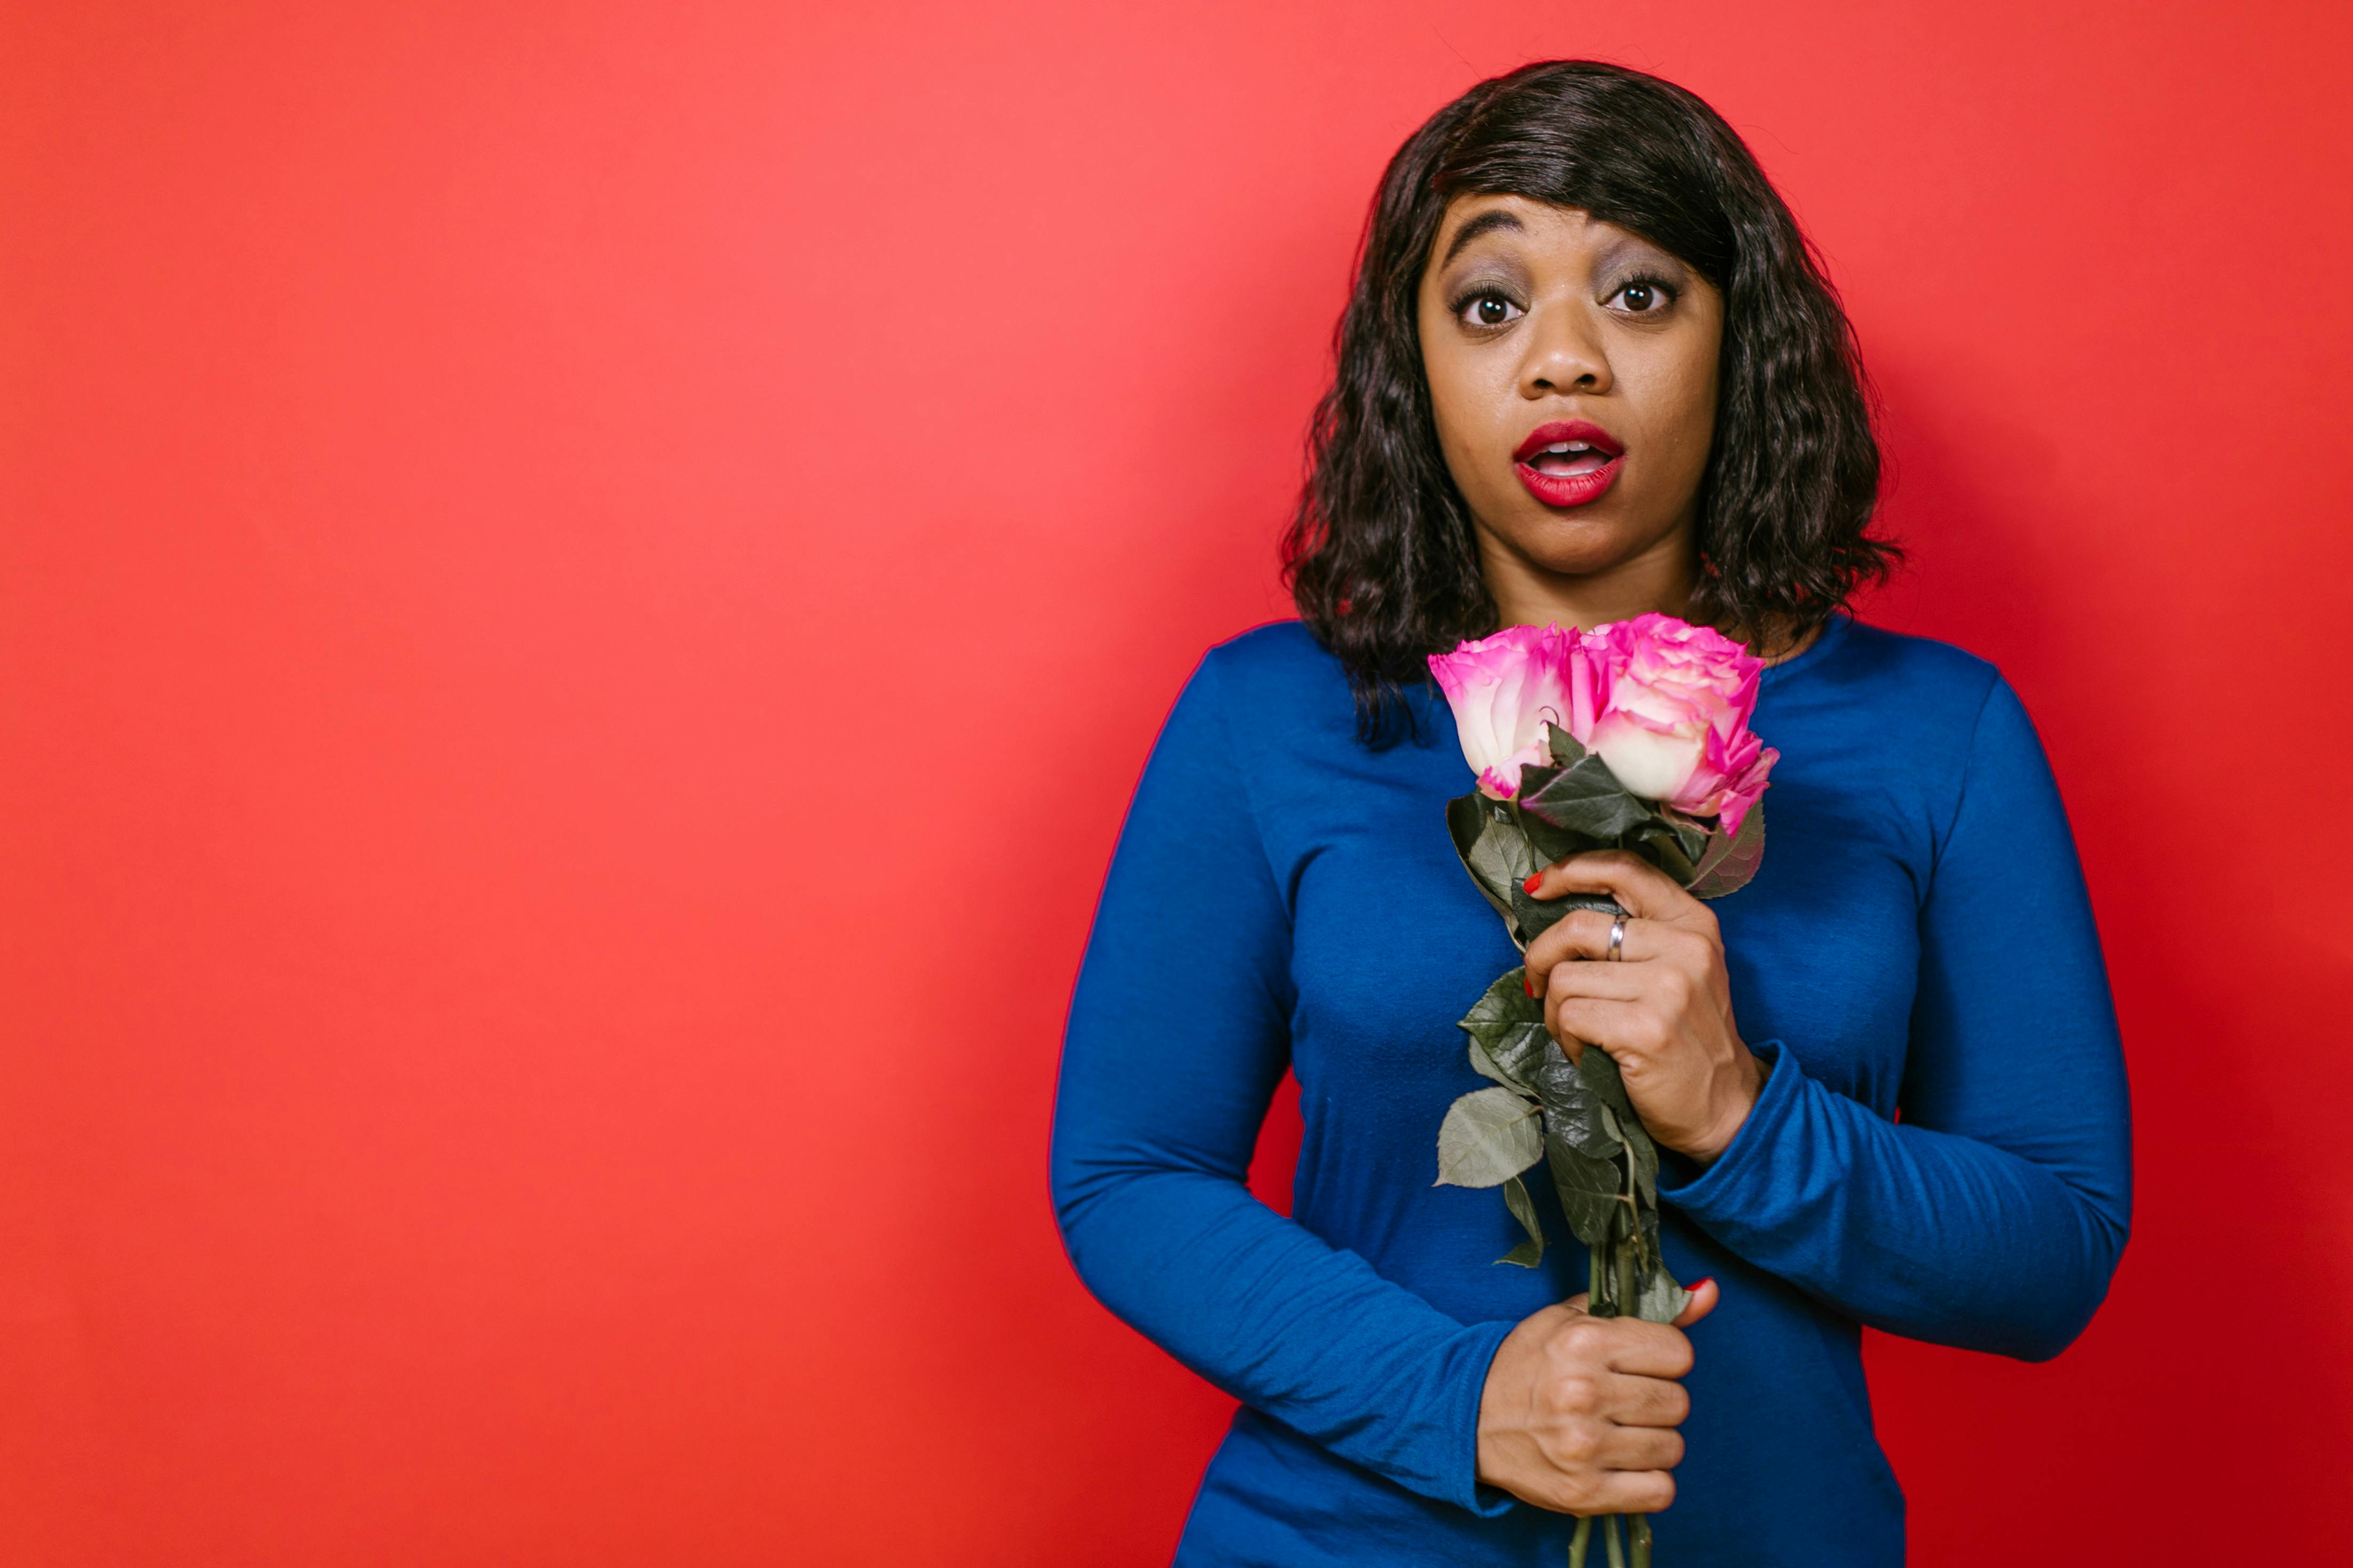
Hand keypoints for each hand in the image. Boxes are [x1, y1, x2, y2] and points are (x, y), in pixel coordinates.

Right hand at [1474, 1280, 1717, 1513]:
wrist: (1467, 1419)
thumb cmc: (1527, 1364)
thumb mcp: (1574, 1320)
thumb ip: (1645, 1308)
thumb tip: (1710, 1291)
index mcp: (1583, 1343)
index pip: (1678, 1353)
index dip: (1662, 1358)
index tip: (1637, 1364)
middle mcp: (1584, 1394)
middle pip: (1678, 1402)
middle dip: (1657, 1401)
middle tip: (1623, 1401)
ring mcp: (1584, 1448)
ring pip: (1673, 1447)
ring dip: (1652, 1442)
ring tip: (1617, 1433)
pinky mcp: (1584, 1494)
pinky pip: (1660, 1491)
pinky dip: (1647, 1481)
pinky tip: (1620, 1464)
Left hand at [1523, 850, 1765, 1163]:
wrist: (1725, 1106)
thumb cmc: (1687, 1036)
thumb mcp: (1680, 969)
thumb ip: (1637, 933)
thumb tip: (1554, 908)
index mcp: (1693, 922)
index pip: (1625, 870)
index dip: (1570, 871)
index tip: (1538, 887)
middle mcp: (1686, 947)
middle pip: (1577, 927)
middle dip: (1541, 957)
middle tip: (1539, 984)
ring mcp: (1668, 988)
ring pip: (1565, 978)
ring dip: (1556, 1011)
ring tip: (1576, 1031)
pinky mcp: (1646, 1029)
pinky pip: (1571, 1017)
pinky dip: (1566, 1039)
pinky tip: (1588, 1052)